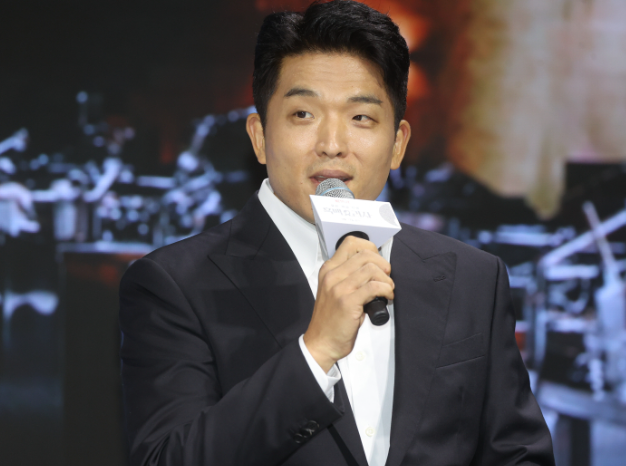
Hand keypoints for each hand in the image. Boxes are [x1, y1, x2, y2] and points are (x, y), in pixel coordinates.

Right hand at [303, 236, 393, 371]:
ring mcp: (339, 288)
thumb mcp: (335, 291)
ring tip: (388, 290)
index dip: (371, 248)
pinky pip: (374, 287)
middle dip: (383, 264)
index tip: (378, 262)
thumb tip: (376, 269)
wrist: (321, 342)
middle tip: (386, 278)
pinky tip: (387, 297)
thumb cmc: (331, 319)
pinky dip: (387, 290)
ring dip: (386, 280)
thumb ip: (349, 276)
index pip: (351, 242)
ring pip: (372, 269)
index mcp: (329, 269)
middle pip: (365, 254)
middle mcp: (332, 275)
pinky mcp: (348, 302)